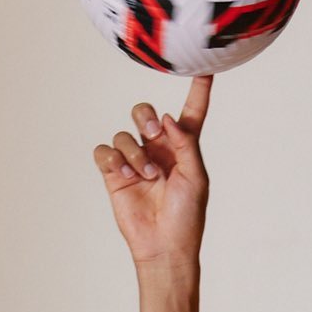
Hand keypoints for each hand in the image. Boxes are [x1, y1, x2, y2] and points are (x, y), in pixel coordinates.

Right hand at [91, 74, 212, 268]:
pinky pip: (105, 151)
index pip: (191, 112)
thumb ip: (186, 143)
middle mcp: (157, 149)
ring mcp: (134, 161)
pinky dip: (112, 159)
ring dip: (134, 153)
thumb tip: (166, 118)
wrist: (164, 245)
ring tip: (145, 177)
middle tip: (151, 133)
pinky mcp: (114, 174)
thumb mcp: (196, 177)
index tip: (206, 66)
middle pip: (143, 112)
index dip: (198, 90)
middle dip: (144, 116)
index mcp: (182, 147)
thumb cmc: (187, 216)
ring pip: (123, 134)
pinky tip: (124, 173)